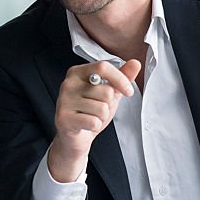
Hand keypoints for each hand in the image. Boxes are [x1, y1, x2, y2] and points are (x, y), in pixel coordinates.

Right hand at [47, 59, 140, 181]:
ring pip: (101, 108)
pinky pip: (93, 121)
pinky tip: (85, 125)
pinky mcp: (63, 118)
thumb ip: (122, 77)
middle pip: (106, 91)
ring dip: (102, 117)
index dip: (120, 79)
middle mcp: (68, 84)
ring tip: (91, 117)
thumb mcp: (109, 93)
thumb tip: (135, 63)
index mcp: (77, 72)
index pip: (103, 67)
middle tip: (97, 109)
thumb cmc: (90, 112)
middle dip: (109, 104)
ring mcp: (64, 101)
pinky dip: (95, 126)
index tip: (128, 91)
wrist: (75, 136)